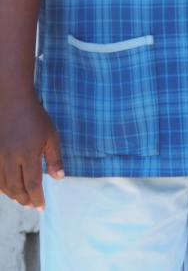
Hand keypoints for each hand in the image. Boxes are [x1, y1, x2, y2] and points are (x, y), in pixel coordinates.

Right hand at [0, 95, 62, 209]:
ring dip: (12, 195)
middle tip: (32, 205)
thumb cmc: (35, 118)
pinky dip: (0, 187)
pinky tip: (6, 190)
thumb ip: (54, 158)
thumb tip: (59, 179)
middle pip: (16, 188)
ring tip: (22, 200)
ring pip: (2, 185)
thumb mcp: (51, 136)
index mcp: (28, 154)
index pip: (32, 184)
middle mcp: (10, 159)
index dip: (37, 198)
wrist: (11, 102)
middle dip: (24, 200)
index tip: (41, 207)